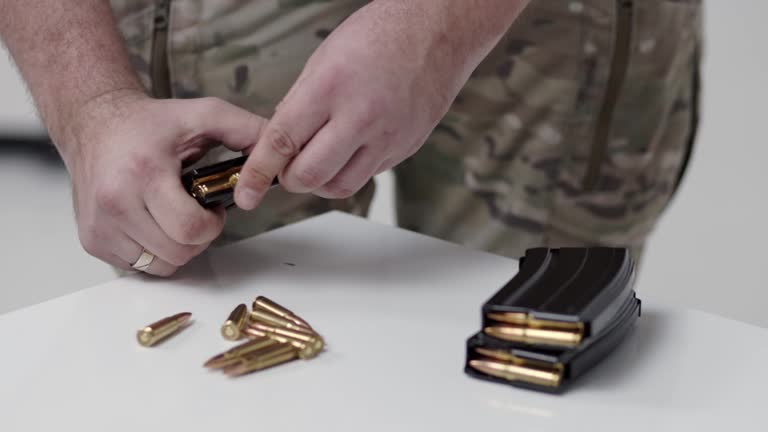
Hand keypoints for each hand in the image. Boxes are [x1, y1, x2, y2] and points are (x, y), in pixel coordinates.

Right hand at [61, 91, 265, 275]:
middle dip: (198, 237)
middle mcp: (116, 202)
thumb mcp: (203, 115)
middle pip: (178, 252)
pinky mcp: (92, 239)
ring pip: (160, 265)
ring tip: (174, 215)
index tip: (212, 207)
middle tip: (196, 211)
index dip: (212, 224)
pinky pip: (138, 266)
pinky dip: (153, 251)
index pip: (190, 230)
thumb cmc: (149, 123)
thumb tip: (280, 156)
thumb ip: (247, 131)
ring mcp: (100, 225)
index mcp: (144, 173)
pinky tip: (153, 222)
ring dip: (177, 247)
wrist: (94, 123)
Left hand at [234, 1, 480, 208]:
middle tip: (286, 168)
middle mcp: (361, 116)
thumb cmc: (382, 34)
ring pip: (340, 186)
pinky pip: (368, 174)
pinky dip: (349, 170)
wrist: (438, 31)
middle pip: (310, 176)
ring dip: (320, 182)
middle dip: (290, 179)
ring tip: (318, 160)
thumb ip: (299, 103)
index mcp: (331, 86)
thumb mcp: (324, 58)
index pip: (283, 142)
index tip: (247, 193)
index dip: (258, 173)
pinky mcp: (404, 148)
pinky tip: (349, 148)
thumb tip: (281, 140)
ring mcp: (387, 136)